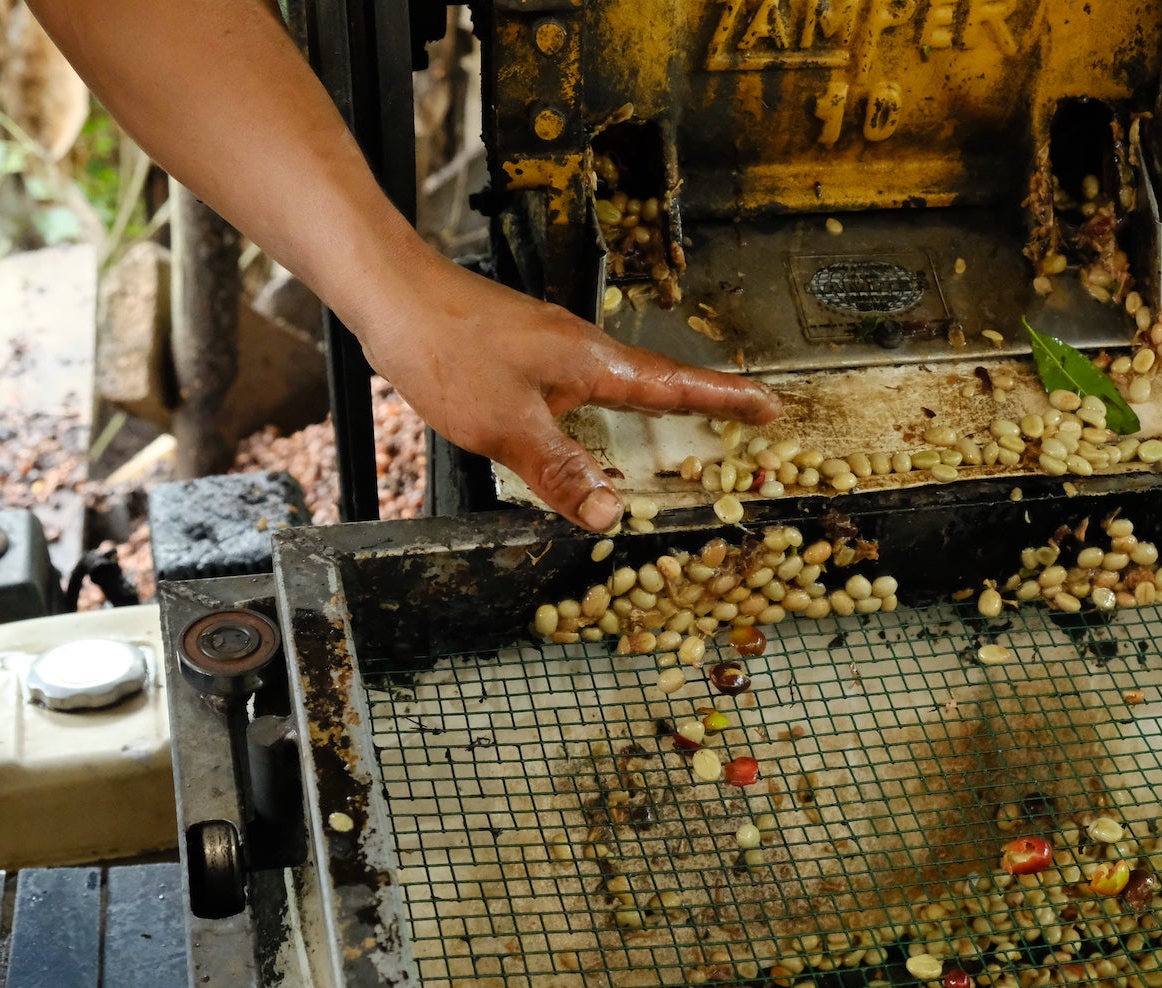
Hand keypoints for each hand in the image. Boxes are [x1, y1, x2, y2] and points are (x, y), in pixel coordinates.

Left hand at [354, 254, 780, 530]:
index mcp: (593, 364)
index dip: (726, 398)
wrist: (390, 297)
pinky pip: (584, 383)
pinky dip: (607, 406)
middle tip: (745, 416)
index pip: (677, 383)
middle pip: (658, 378)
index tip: (770, 405)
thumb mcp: (507, 429)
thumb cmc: (447, 352)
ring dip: (655, 403)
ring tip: (683, 427)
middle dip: (704, 400)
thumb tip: (610, 516)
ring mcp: (553, 345)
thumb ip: (561, 474)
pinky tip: (589, 424)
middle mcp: (582, 349)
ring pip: (619, 380)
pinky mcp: (524, 349)